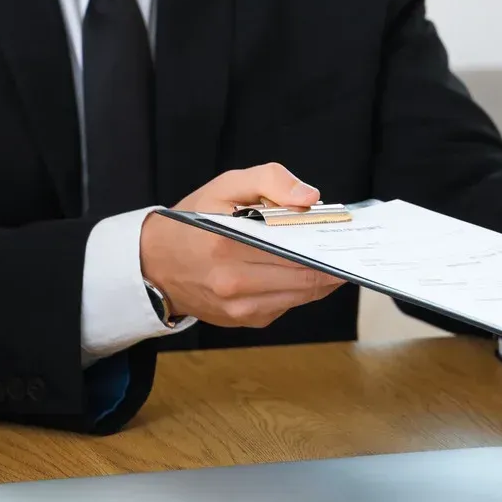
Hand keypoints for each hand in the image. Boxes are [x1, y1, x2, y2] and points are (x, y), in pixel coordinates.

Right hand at [140, 163, 345, 327]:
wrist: (154, 264)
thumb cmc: (193, 222)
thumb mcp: (225, 186)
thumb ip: (269, 181)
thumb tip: (310, 197)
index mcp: (228, 244)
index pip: (299, 251)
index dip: (328, 244)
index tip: (346, 235)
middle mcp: (234, 283)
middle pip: (308, 278)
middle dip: (331, 262)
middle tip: (346, 246)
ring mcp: (241, 307)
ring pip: (303, 295)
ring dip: (321, 277)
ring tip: (329, 256)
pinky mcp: (246, 320)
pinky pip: (288, 304)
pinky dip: (298, 288)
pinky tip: (297, 270)